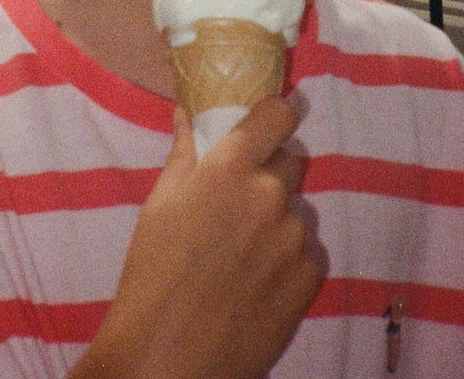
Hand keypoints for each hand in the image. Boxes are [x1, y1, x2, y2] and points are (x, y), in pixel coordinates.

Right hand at [75, 98, 320, 378]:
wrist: (170, 350)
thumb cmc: (154, 270)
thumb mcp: (160, 203)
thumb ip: (184, 153)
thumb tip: (188, 113)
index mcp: (230, 168)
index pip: (276, 116)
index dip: (275, 116)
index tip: (268, 124)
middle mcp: (270, 195)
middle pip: (290, 163)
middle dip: (270, 175)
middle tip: (240, 205)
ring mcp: (294, 238)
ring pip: (296, 213)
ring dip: (278, 223)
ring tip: (244, 255)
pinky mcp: (309, 279)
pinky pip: (307, 254)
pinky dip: (289, 262)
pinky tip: (259, 283)